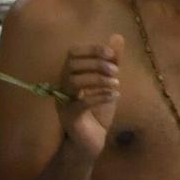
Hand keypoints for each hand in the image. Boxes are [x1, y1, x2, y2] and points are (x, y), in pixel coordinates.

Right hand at [58, 42, 119, 156]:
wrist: (90, 142)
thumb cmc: (97, 111)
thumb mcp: (108, 83)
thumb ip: (112, 62)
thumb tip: (117, 36)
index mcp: (70, 75)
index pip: (73, 53)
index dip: (91, 49)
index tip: (111, 53)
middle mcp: (62, 87)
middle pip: (72, 66)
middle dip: (96, 64)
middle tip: (116, 71)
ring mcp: (64, 102)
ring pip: (74, 82)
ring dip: (99, 79)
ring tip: (116, 84)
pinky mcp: (70, 117)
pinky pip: (82, 103)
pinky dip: (100, 96)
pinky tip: (114, 96)